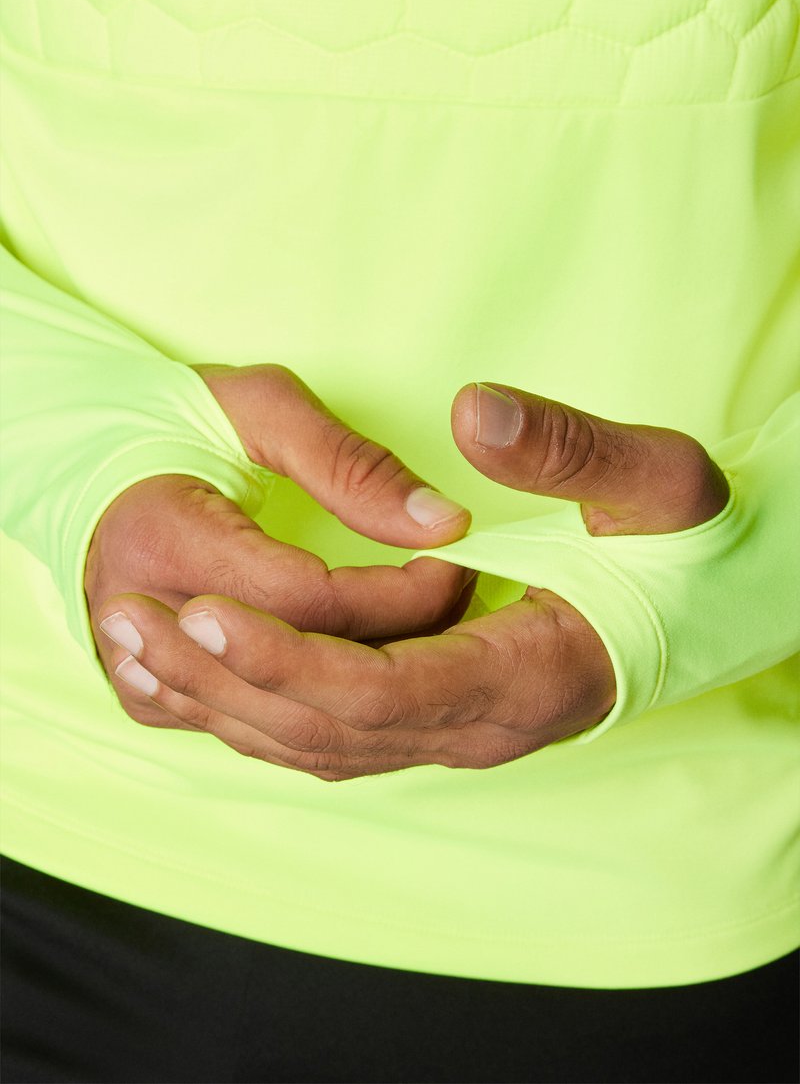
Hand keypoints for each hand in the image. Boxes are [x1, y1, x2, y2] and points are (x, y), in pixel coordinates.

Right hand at [88, 363, 473, 729]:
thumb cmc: (177, 419)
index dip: (398, 592)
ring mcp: (136, 669)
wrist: (87, 465)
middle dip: (401, 639)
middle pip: (302, 663)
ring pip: (281, 710)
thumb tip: (441, 524)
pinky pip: (252, 723)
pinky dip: (319, 700)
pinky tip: (371, 666)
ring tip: (428, 628)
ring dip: (370, 677)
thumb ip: (351, 465)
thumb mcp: (264, 408)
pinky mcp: (145, 697)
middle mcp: (139, 618)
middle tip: (459, 597)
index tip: (457, 563)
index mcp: (163, 535)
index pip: (309, 600)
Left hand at [97, 383, 729, 771]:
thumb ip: (573, 448)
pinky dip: (256, 707)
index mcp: (532, 676)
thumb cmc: (691, 544)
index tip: (203, 610)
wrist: (709, 602)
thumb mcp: (662, 479)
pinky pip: (331, 733)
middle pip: (328, 730)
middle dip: (223, 683)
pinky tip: (195, 671)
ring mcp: (457, 731)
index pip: (384, 693)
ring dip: (222, 700)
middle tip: (127, 622)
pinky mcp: (437, 715)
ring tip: (133, 642)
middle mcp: (484, 727)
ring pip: (319, 744)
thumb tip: (474, 414)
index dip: (289, 659)